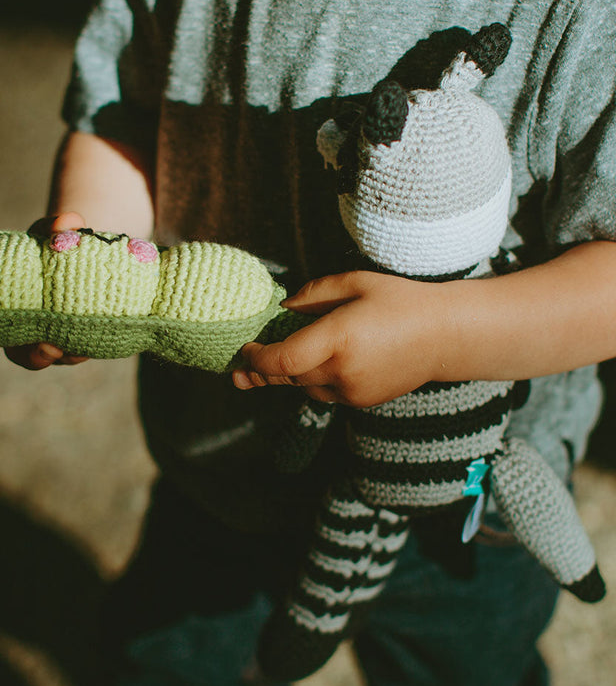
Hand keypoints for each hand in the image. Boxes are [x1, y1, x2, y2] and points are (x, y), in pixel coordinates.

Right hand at [0, 211, 89, 370]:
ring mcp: (50, 337)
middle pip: (19, 355)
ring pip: (51, 357)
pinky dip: (83, 347)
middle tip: (45, 348)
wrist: (80, 252)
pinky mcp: (77, 338)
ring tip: (70, 346)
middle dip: (30, 357)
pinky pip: (78, 350)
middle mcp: (22, 330)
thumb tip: (67, 222)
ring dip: (61, 355)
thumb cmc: (48, 245)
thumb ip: (54, 228)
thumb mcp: (47, 233)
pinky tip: (91, 341)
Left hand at [232, 271, 450, 406]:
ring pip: (303, 388)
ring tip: (270, 362)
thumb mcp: (355, 283)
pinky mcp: (361, 402)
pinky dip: (312, 379)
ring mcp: (353, 392)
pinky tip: (314, 363)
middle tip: (240, 366)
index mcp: (339, 339)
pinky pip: (323, 393)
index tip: (245, 349)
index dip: (257, 359)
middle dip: (263, 370)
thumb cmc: (401, 301)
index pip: (283, 360)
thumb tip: (283, 310)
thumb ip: (314, 295)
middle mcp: (343, 371)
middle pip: (287, 377)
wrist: (446, 336)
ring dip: (288, 374)